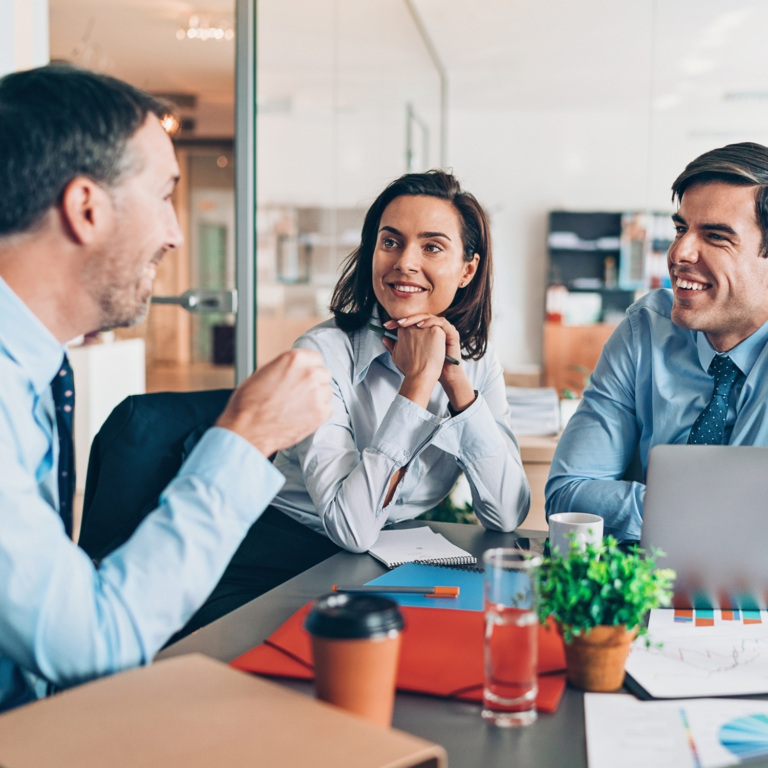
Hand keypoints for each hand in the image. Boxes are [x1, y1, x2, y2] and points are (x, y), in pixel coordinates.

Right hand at [216, 349, 332, 455]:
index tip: (303, 376)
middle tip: (300, 393)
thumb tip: (296, 371)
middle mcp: (310, 373)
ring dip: (317, 398)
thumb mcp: (265, 372)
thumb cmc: (249, 403)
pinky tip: (301, 417)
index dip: (309, 368)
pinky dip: (318, 413)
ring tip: (297, 407)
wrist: (247, 430)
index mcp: (295, 359)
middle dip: (315, 382)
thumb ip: (286, 368)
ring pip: (327, 392)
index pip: (316, 358)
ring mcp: (317, 394)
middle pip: (324, 374)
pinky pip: (327, 409)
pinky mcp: (321, 413)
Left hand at [385, 315, 475, 412]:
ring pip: (429, 317)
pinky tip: (421, 326)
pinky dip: (430, 322)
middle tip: (397, 323)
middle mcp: (431, 329)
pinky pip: (441, 322)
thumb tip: (384, 337)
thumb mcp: (404, 356)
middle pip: (419, 316)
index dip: (398, 322)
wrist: (435, 378)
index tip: (386, 326)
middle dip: (406, 318)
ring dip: (417, 319)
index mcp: (421, 333)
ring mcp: (441, 330)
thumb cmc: (422, 368)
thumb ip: (395, 346)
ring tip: (407, 324)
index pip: (410, 321)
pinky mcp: (450, 333)